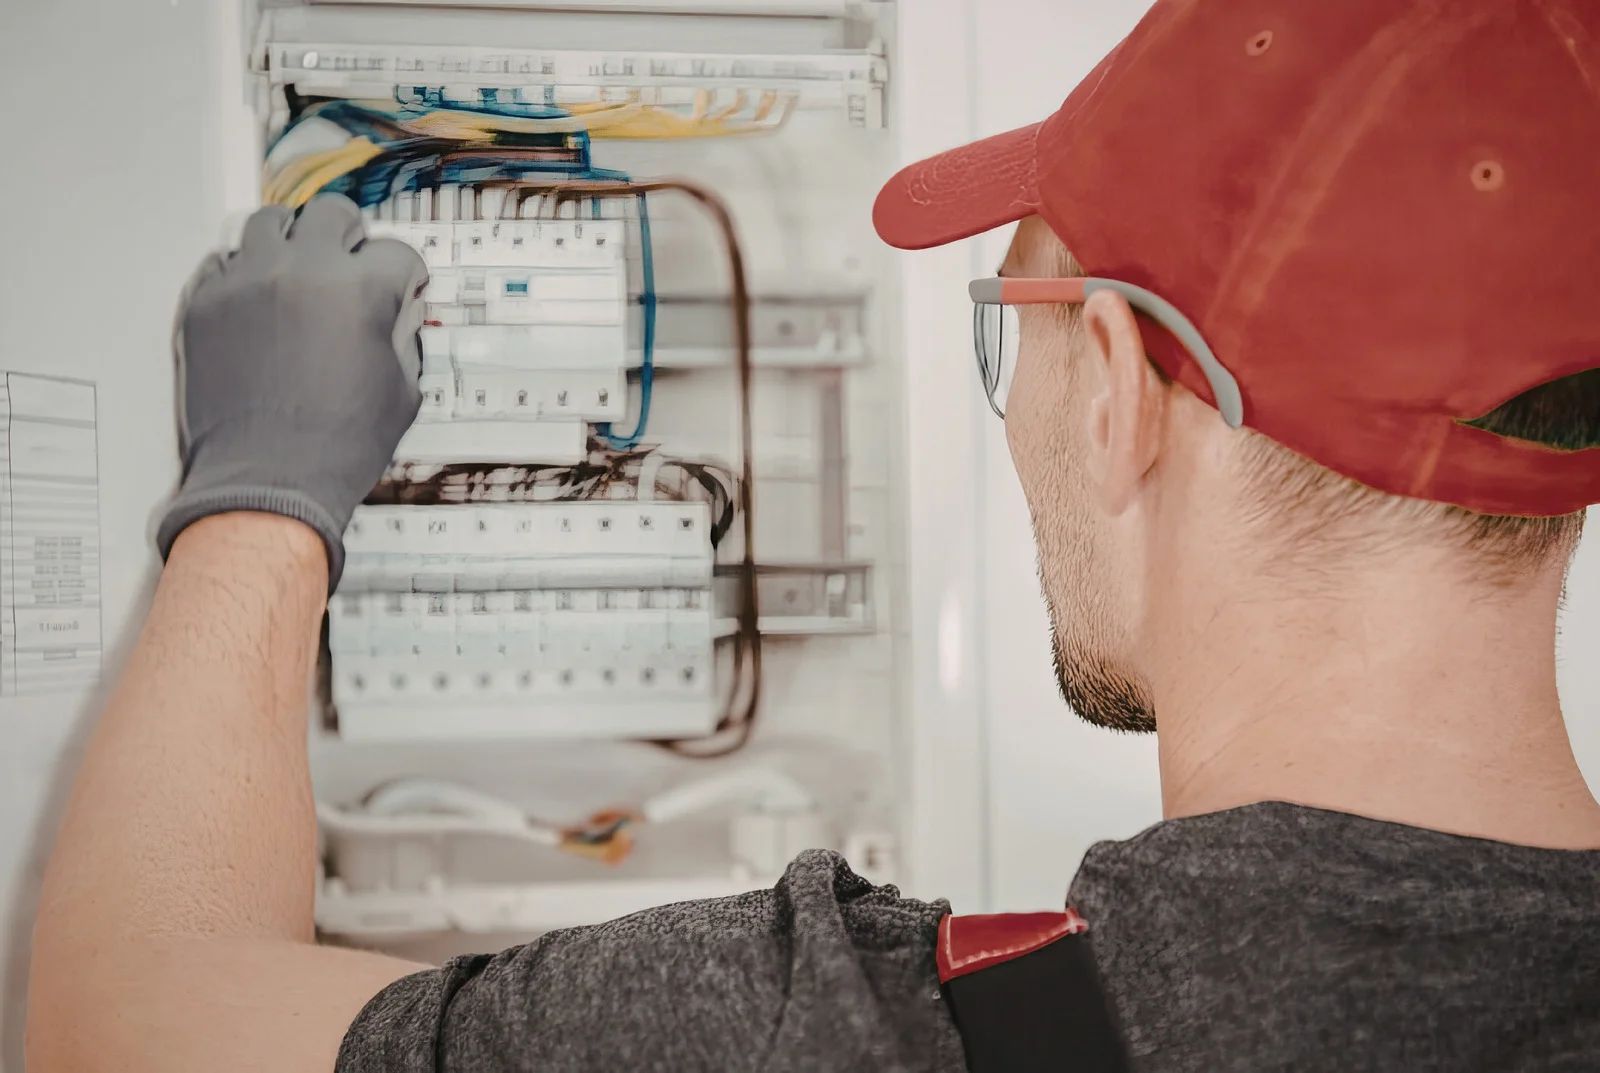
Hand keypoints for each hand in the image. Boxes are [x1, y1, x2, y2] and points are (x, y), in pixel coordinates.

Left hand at [157, 195, 426, 589]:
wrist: (267, 481)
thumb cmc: (333, 447)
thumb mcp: (401, 392)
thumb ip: (403, 338)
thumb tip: (398, 316)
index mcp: (360, 291)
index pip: (397, 252)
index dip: (406, 274)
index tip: (402, 283)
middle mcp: (302, 273)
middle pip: (332, 214)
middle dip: (351, 234)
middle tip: (352, 254)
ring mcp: (247, 282)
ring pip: (270, 222)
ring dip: (293, 239)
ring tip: (298, 264)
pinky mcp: (205, 303)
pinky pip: (223, 261)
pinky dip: (244, 272)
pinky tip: (258, 293)